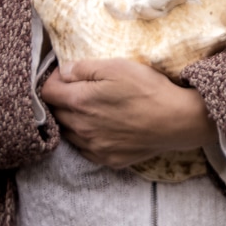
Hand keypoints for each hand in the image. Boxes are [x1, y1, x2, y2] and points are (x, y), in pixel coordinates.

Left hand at [42, 58, 216, 167]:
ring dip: (75, 121)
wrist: (178, 121)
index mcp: (79, 101)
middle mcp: (80, 127)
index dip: (55, 80)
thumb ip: (84, 67)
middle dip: (64, 101)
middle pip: (56, 113)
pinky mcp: (107, 158)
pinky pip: (87, 149)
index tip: (69, 76)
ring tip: (96, 111)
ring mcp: (93, 146)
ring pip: (69, 133)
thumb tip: (63, 72)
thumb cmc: (149, 90)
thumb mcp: (118, 66)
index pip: (47, 91)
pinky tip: (106, 129)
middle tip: (84, 92)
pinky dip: (90, 138)